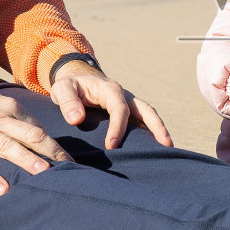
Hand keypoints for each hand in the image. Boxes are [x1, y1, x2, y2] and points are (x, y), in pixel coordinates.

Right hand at [0, 80, 70, 195]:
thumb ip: (18, 119)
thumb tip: (42, 137)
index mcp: (10, 109)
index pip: (39, 128)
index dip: (56, 145)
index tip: (70, 161)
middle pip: (31, 135)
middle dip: (52, 151)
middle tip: (69, 167)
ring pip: (9, 147)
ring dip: (27, 160)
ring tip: (44, 172)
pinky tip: (3, 190)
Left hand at [50, 62, 173, 150]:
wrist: (76, 79)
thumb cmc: (70, 86)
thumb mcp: (62, 89)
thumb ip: (68, 102)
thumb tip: (77, 119)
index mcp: (111, 90)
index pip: (120, 110)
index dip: (118, 128)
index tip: (111, 146)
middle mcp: (125, 96)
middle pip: (146, 111)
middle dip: (157, 127)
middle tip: (166, 145)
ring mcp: (129, 104)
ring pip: (149, 116)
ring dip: (159, 131)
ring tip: (167, 150)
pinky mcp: (128, 113)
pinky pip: (143, 123)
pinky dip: (150, 134)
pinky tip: (153, 150)